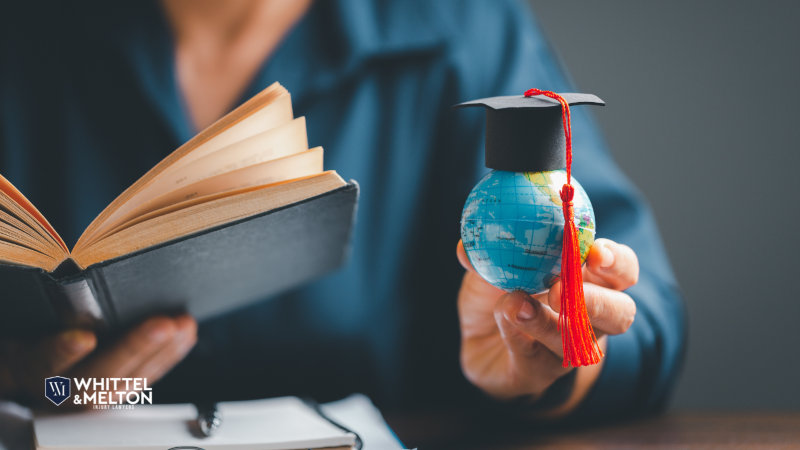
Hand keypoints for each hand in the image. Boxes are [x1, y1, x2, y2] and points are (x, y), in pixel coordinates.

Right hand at [0, 314, 196, 408]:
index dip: (64, 350)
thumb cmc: (39, 331)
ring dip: (162, 352)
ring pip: (129, 379)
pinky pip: (146, 378)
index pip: (46, 360)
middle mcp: (64, 388)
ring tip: (183, 325)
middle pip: (99, 374)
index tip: (84, 338)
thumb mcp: (35, 318)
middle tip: (163, 325)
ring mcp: (93, 395)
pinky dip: (170, 356)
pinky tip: (185, 335)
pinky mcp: (118, 393)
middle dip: (134, 348)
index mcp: (36, 365)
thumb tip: (81, 274)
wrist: (37, 368)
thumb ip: (54, 307)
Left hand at [457, 238, 637, 416]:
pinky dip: (517, 334)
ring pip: (579, 342)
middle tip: (560, 288)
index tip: (597, 251)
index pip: (622, 269)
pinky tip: (502, 316)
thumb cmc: (499, 294)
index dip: (617, 261)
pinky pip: (536, 358)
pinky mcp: (541, 372)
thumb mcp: (492, 266)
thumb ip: (487, 252)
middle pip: (620, 313)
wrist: (480, 344)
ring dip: (546, 321)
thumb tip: (466, 244)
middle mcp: (590, 318)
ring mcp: (569, 349)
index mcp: (589, 280)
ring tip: (517, 303)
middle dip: (597, 301)